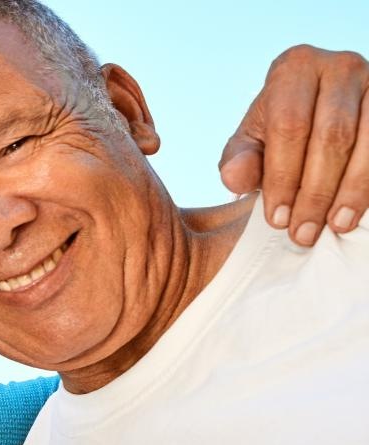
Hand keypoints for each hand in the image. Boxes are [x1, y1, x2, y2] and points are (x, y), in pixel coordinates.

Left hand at [221, 44, 368, 243]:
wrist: (323, 107)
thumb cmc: (283, 128)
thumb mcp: (254, 139)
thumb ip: (240, 159)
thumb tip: (234, 179)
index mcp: (295, 67)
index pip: (289, 126)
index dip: (283, 177)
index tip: (277, 219)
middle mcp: (340, 66)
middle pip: (331, 136)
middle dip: (317, 191)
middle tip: (304, 232)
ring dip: (352, 190)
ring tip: (335, 225)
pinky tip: (358, 208)